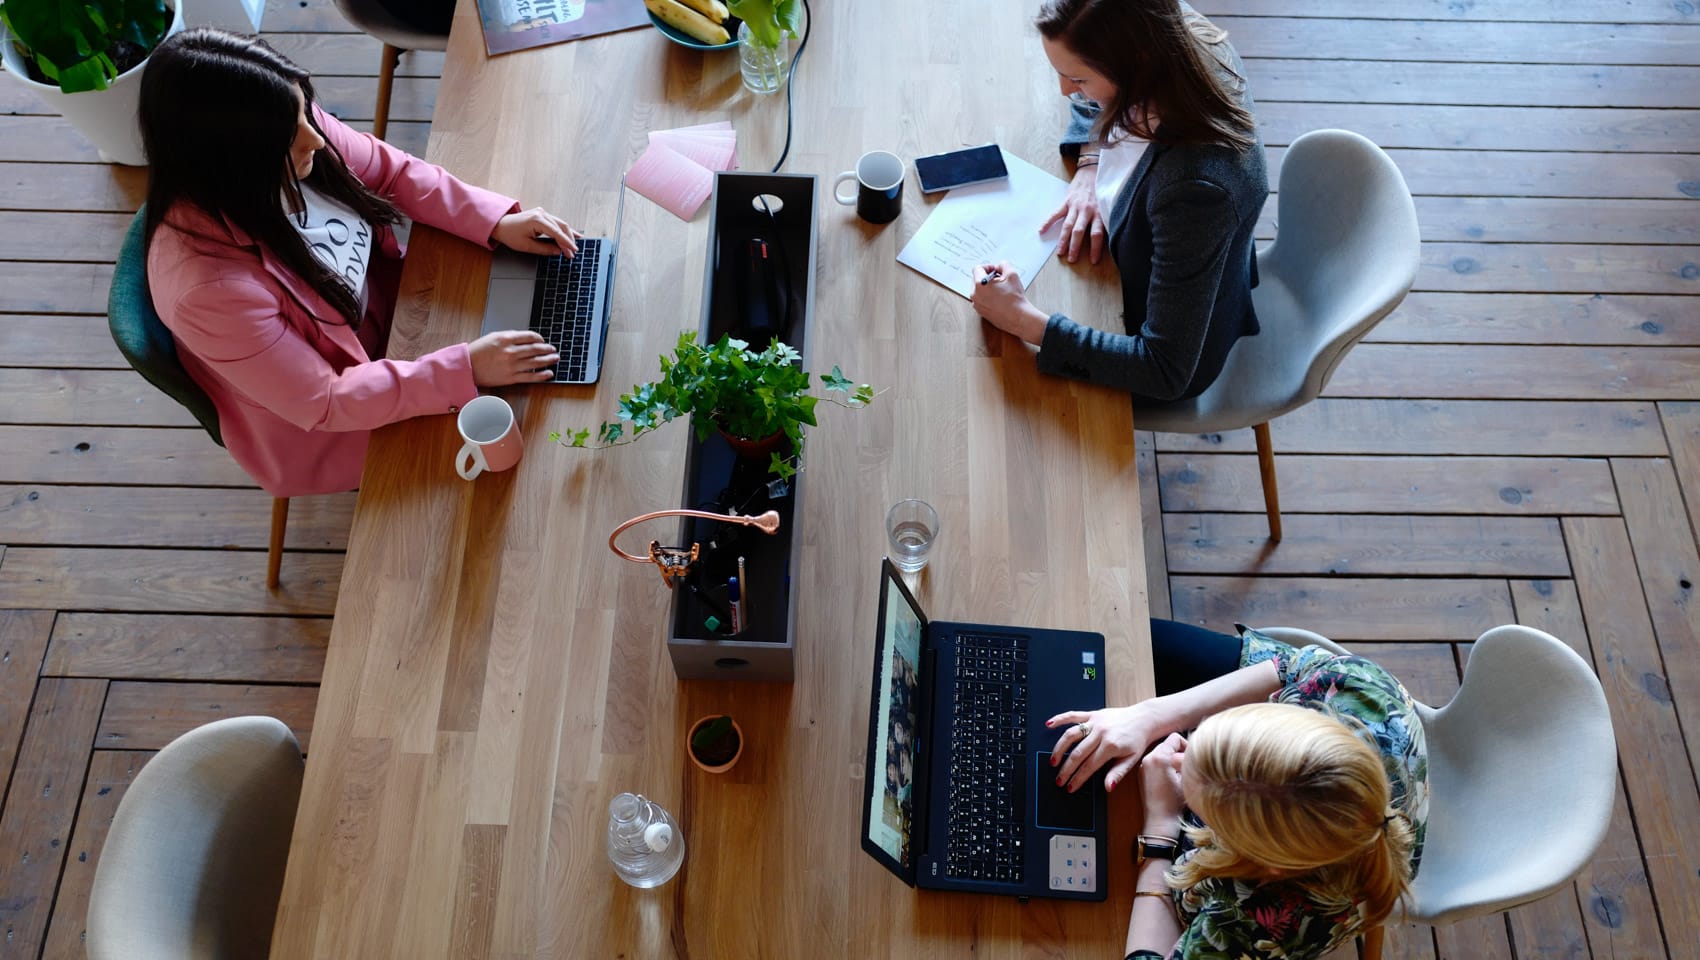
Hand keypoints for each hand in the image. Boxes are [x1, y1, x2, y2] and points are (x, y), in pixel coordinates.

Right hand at [468, 330, 558, 385]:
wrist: (467, 367)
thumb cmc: (478, 351)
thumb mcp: (493, 337)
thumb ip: (510, 336)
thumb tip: (526, 338)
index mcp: (506, 338)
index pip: (529, 336)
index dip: (539, 338)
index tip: (543, 340)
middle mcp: (510, 351)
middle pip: (535, 349)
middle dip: (547, 349)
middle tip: (553, 350)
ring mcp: (512, 365)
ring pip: (535, 362)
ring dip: (548, 360)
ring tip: (555, 359)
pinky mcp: (511, 378)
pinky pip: (530, 376)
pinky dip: (542, 375)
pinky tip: (549, 373)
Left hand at [491, 207, 582, 256]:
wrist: (501, 225)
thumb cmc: (510, 234)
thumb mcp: (526, 246)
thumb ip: (544, 249)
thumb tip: (558, 251)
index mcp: (536, 220)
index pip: (556, 232)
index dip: (566, 243)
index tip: (573, 251)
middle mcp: (541, 214)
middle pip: (561, 227)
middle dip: (568, 241)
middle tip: (572, 253)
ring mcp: (542, 213)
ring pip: (561, 224)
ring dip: (568, 236)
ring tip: (575, 246)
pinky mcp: (542, 215)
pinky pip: (556, 223)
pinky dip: (564, 230)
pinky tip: (573, 234)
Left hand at [969, 262, 1047, 344]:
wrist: (1019, 317)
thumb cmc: (1015, 298)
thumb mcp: (1012, 274)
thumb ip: (1004, 265)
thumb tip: (999, 266)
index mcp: (979, 284)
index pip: (978, 268)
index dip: (988, 267)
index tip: (996, 270)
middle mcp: (974, 295)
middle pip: (977, 279)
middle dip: (988, 277)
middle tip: (1000, 280)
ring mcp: (977, 305)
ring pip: (979, 290)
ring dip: (988, 287)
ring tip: (1001, 290)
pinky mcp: (981, 312)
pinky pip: (981, 300)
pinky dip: (988, 297)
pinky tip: (1000, 299)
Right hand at [1040, 164, 1105, 263]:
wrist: (1093, 170)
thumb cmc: (1101, 189)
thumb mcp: (1107, 205)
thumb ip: (1104, 219)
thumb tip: (1109, 236)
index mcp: (1098, 213)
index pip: (1097, 234)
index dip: (1096, 249)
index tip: (1094, 261)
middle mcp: (1087, 211)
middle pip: (1079, 232)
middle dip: (1075, 247)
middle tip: (1072, 260)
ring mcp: (1075, 206)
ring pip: (1068, 226)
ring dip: (1063, 240)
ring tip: (1060, 252)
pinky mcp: (1066, 201)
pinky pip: (1055, 213)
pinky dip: (1047, 222)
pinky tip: (1041, 231)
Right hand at [1047, 699, 1172, 793]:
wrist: (1144, 719)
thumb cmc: (1138, 740)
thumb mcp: (1132, 760)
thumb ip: (1117, 773)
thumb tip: (1107, 787)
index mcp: (1110, 746)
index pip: (1089, 766)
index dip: (1078, 778)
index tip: (1070, 787)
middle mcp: (1100, 733)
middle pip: (1077, 754)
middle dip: (1066, 769)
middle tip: (1058, 780)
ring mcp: (1095, 722)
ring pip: (1071, 735)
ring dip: (1059, 749)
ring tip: (1053, 761)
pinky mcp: (1093, 714)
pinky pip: (1073, 715)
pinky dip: (1060, 719)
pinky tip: (1049, 724)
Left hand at [1139, 733, 1186, 833]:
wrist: (1160, 820)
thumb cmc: (1175, 802)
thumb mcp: (1186, 777)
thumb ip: (1186, 761)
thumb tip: (1189, 753)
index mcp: (1159, 757)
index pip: (1175, 738)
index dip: (1186, 745)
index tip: (1191, 758)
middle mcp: (1148, 758)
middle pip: (1167, 744)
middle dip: (1178, 752)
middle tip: (1186, 767)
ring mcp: (1143, 766)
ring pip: (1161, 753)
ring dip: (1170, 759)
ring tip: (1179, 774)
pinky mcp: (1142, 774)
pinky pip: (1155, 762)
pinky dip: (1163, 766)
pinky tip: (1170, 779)